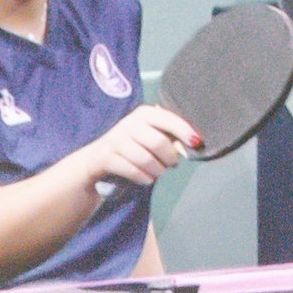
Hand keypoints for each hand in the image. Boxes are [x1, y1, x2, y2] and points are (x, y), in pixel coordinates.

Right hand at [82, 104, 200, 191]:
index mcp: (143, 113)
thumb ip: (170, 135)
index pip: (168, 119)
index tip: (197, 143)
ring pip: (146, 159)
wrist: (96, 157)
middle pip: (158, 142)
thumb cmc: (132, 144)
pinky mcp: (107, 158)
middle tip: (172, 164)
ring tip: (159, 172)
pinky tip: (148, 179)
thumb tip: (193, 144)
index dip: (184, 131)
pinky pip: (132, 171)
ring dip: (158, 170)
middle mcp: (129, 124)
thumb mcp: (149, 133)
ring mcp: (116, 140)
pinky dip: (144, 178)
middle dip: (169, 157)